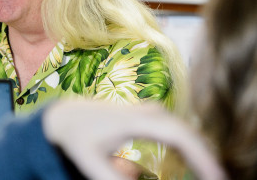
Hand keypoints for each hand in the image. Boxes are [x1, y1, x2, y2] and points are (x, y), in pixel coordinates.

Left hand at [42, 99, 225, 179]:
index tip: (215, 178)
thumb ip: (114, 179)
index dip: (201, 157)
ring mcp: (150, 111)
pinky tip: (197, 165)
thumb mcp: (91, 163)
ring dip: (200, 154)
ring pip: (186, 131)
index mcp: (134, 120)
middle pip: (188, 133)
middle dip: (206, 159)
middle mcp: (147, 111)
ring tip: (209, 176)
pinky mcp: (150, 116)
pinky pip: (179, 131)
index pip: (178, 135)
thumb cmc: (77, 138)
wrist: (67, 116)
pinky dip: (191, 148)